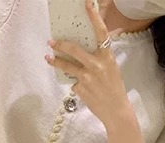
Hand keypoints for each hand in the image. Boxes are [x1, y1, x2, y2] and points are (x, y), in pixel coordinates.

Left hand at [44, 1, 131, 130]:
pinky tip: (81, 87)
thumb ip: (102, 56)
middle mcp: (96, 65)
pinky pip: (73, 82)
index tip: (87, 4)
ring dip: (56, 61)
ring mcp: (87, 77)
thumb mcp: (112, 68)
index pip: (100, 32)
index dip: (93, 17)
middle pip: (74, 49)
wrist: (116, 111)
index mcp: (107, 56)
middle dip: (61, 44)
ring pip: (67, 66)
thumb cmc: (115, 88)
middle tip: (51, 41)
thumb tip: (92, 45)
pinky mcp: (81, 89)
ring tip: (48, 57)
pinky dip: (75, 83)